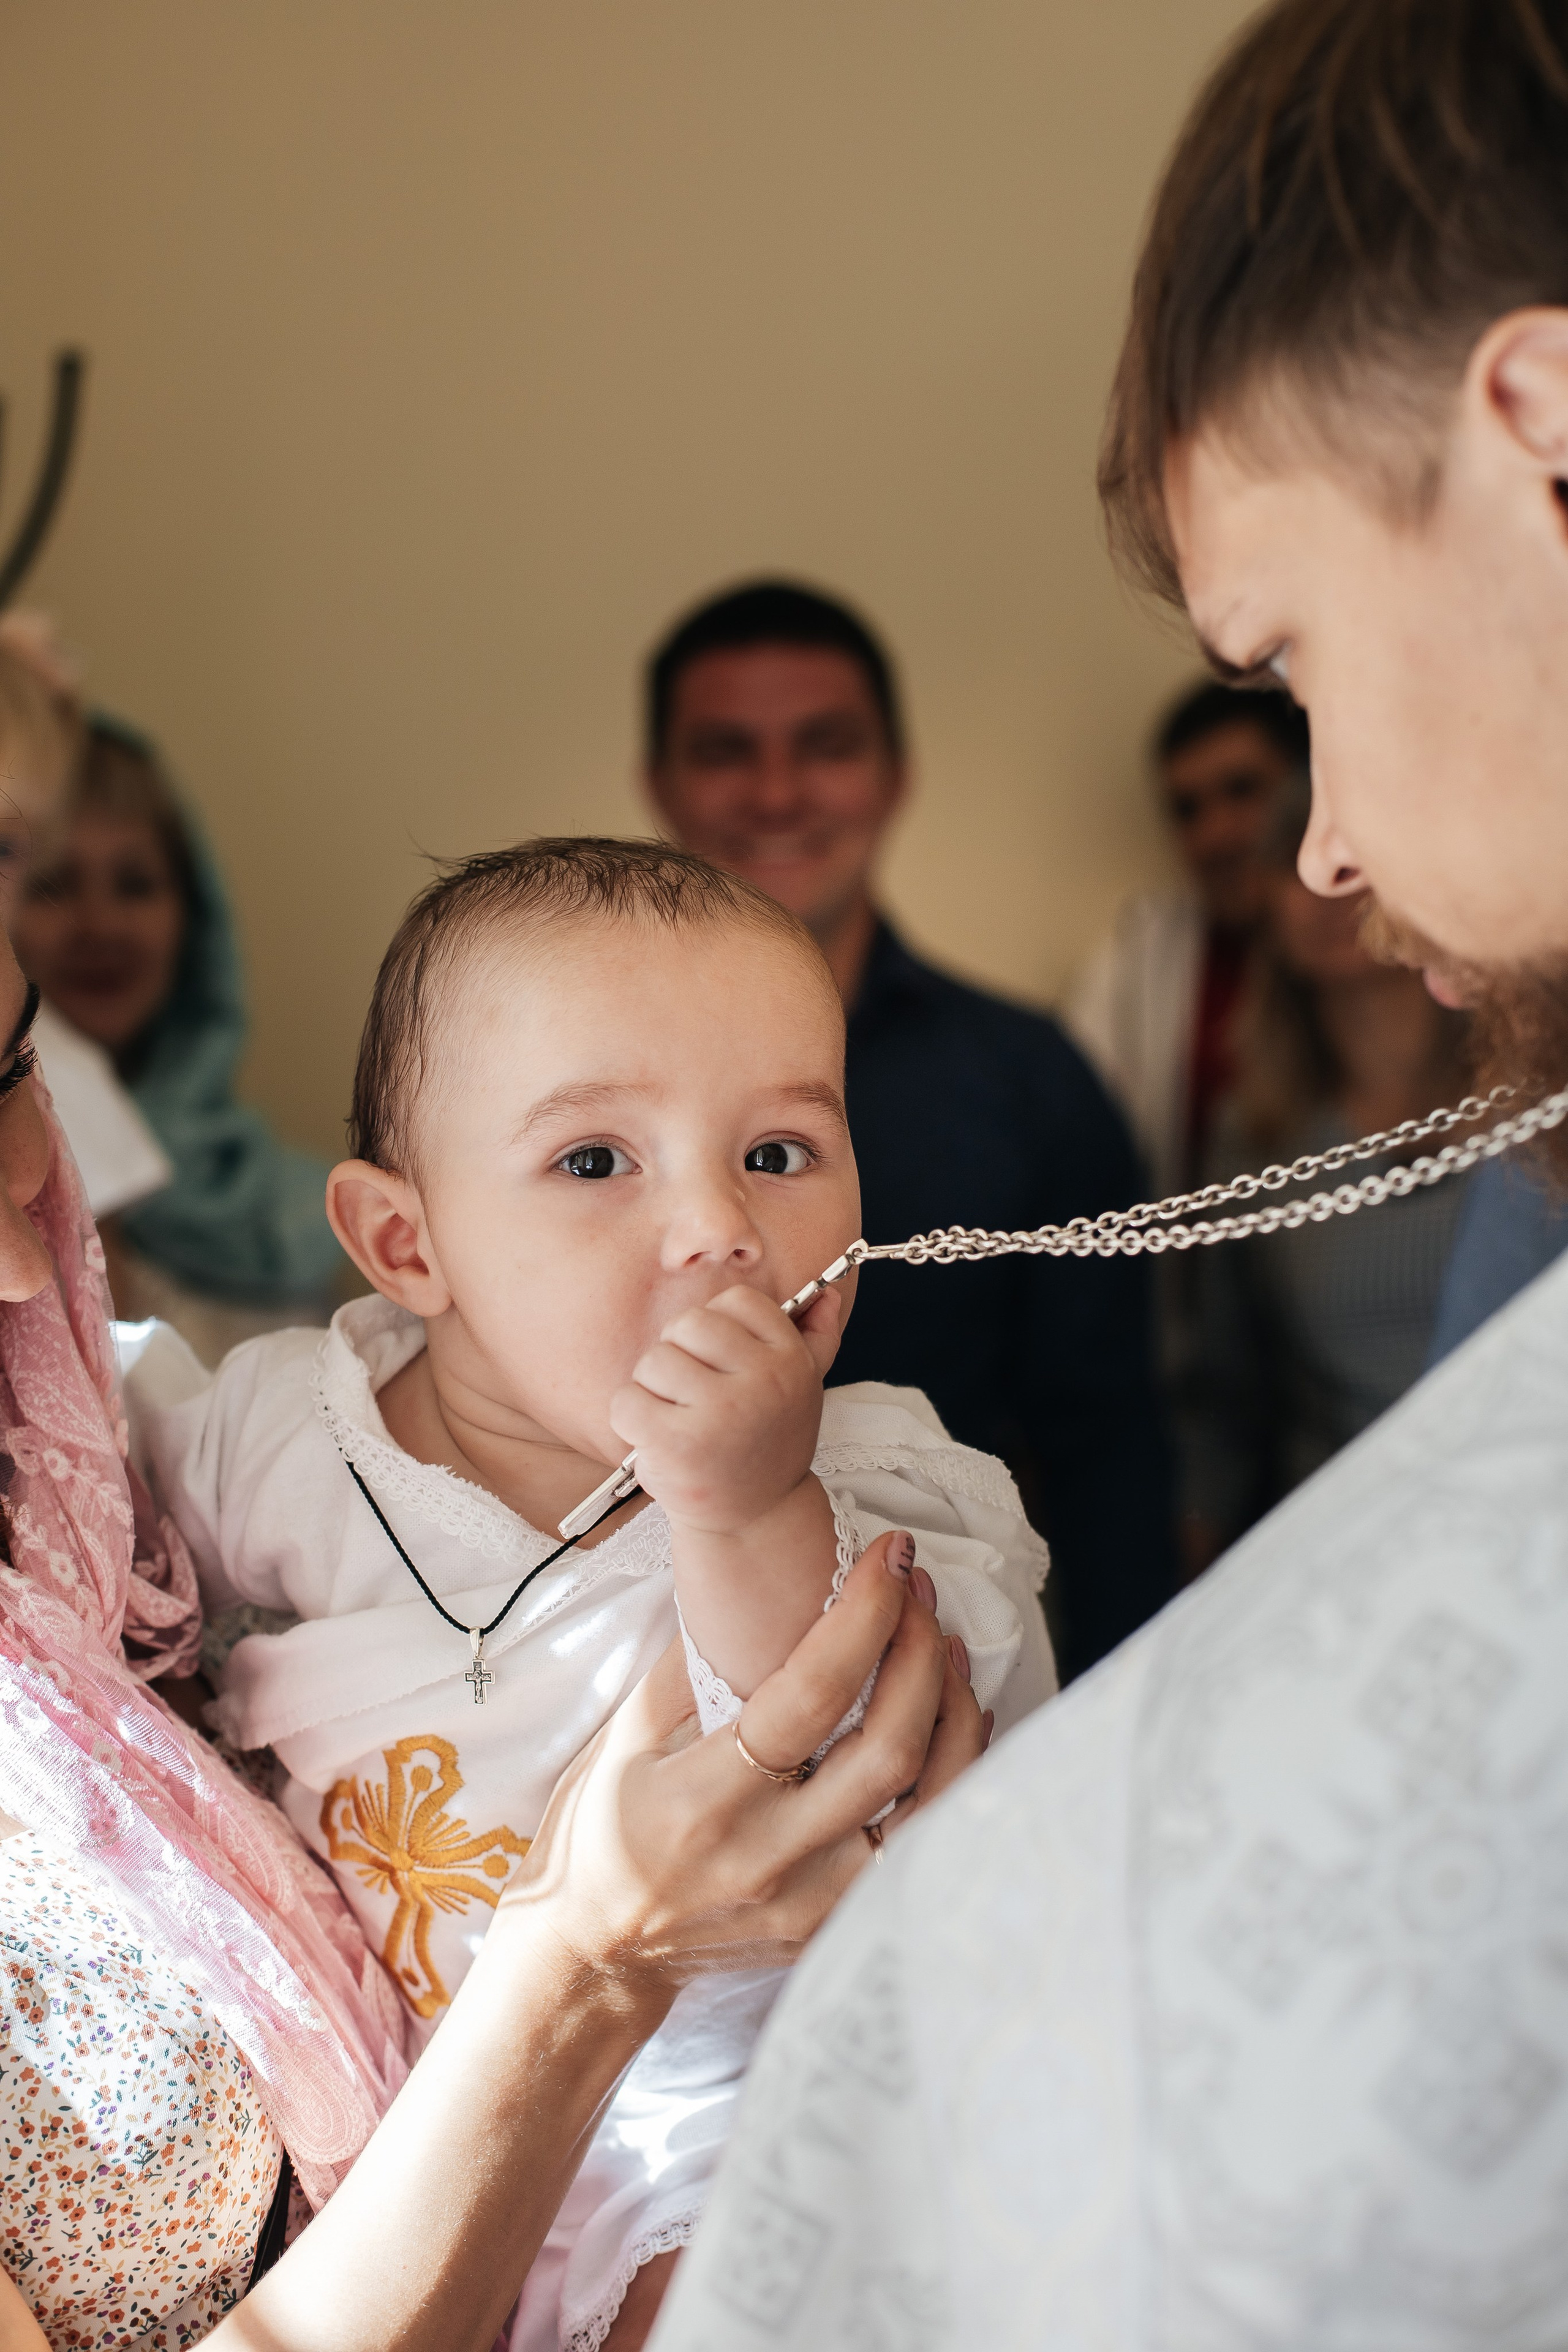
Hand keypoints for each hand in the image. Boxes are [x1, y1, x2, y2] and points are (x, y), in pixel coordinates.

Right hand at [218, 1534, 983, 2351]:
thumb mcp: (619, 1743)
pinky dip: (950, 1783)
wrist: (590, 1962)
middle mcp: (767, 1857)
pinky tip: (952, 1728)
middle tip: (922, 1590)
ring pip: (928, 1809)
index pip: (811, 1697)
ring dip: (955, 1718)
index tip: (887, 1556)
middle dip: (922, 1655)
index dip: (862, 1617)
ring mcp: (810, 1904)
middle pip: (888, 1750)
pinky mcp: (833, 1932)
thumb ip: (686, 1668)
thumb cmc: (596, 1838)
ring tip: (950, 1649)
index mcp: (705, 1800)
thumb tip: (747, 1586)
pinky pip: (919, 1852)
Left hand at [608, 1281, 845, 1535]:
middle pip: (687, 1324)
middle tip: (693, 1395)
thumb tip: (826, 1292)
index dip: (716, 1329)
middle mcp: (763, 1381)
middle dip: (678, 1355)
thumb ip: (817, 1336)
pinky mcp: (678, 1443)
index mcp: (791, 1359)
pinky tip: (657, 1440)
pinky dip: (630, 1419)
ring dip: (652, 1390)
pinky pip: (627, 1401)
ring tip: (678, 1419)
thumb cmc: (767, 1444)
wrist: (755, 1519)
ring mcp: (721, 1412)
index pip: (735, 1300)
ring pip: (653, 1361)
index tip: (723, 1365)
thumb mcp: (804, 1389)